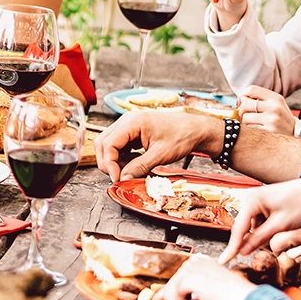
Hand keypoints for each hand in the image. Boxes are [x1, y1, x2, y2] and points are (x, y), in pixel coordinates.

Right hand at [94, 110, 220, 181]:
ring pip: (109, 144)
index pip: (108, 143)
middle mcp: (127, 121)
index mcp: (132, 122)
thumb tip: (123, 178)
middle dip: (108, 162)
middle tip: (118, 177)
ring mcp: (129, 125)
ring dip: (114, 160)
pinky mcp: (133, 132)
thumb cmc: (183, 136)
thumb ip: (140, 167)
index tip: (117, 178)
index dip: (109, 163)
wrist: (196, 130)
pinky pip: (119, 145)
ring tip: (129, 171)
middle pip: (104, 143)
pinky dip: (122, 157)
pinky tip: (133, 164)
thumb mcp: (161, 155)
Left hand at [152, 254, 254, 299]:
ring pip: (169, 293)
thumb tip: (161, 297)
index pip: (178, 278)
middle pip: (171, 286)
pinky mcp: (187, 279)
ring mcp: (190, 268)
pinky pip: (172, 298)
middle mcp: (194, 261)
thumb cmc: (232, 299)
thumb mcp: (207, 292)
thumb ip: (187, 291)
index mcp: (201, 261)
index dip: (176, 295)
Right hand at [219, 176, 300, 264]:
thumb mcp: (280, 225)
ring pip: (255, 227)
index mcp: (251, 200)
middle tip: (273, 239)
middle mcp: (251, 199)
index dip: (232, 247)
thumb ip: (259, 238)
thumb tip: (243, 251)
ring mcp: (258, 202)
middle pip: (245, 228)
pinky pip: (261, 223)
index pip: (238, 228)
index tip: (224, 260)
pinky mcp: (265, 205)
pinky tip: (283, 224)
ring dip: (265, 234)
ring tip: (285, 226)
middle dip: (256, 238)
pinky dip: (270, 229)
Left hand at [237, 85, 296, 134]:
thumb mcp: (275, 103)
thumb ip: (260, 99)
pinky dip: (249, 128)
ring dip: (245, 120)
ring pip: (246, 117)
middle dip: (241, 109)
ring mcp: (272, 119)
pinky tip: (256, 128)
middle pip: (246, 103)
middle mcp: (274, 107)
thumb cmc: (280, 116)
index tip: (240, 102)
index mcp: (275, 97)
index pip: (252, 89)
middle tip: (243, 114)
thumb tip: (241, 99)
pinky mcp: (269, 131)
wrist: (295, 131)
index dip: (242, 95)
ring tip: (251, 122)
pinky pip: (250, 128)